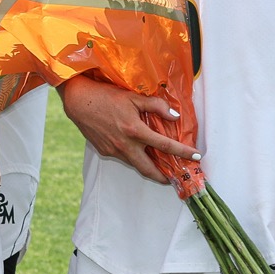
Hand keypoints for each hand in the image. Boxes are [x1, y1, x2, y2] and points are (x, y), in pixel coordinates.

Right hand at [58, 76, 195, 182]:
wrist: (78, 101)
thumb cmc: (106, 96)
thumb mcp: (133, 97)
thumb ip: (156, 106)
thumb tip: (174, 116)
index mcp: (134, 131)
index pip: (165, 145)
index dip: (183, 152)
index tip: (196, 157)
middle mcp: (124, 145)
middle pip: (148, 169)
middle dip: (162, 177)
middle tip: (172, 177)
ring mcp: (113, 150)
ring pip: (134, 163)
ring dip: (146, 165)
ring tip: (155, 162)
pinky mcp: (104, 151)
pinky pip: (122, 157)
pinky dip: (132, 155)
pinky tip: (134, 148)